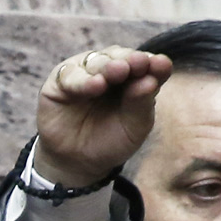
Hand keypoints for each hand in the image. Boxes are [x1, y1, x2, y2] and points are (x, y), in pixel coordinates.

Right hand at [31, 45, 171, 191]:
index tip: (162, 66)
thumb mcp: (134, 127)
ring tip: (119, 71)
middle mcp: (109, 70)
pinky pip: (70, 75)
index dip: (154, 63)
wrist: (78, 163)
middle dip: (130, 59)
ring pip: (96, 61)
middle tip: (140, 62)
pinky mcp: (59, 82)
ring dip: (108, 65)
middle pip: (121, 57)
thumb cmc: (111, 142)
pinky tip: (96, 85)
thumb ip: (142, 103)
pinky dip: (83, 79)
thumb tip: (150, 80)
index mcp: (133, 78)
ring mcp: (83, 73)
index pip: (146, 64)